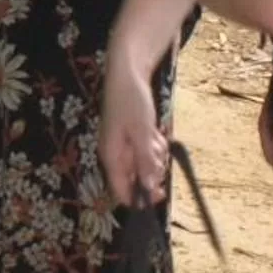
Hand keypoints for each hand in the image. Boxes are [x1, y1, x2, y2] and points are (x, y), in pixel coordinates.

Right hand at [99, 68, 171, 209]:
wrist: (127, 74)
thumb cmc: (131, 101)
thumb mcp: (142, 132)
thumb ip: (145, 161)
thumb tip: (148, 188)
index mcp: (112, 157)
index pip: (121, 192)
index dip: (140, 199)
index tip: (160, 193)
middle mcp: (116, 156)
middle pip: (136, 180)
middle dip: (152, 171)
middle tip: (157, 152)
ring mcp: (124, 147)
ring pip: (144, 166)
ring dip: (155, 157)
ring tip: (155, 137)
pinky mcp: (132, 139)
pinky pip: (146, 153)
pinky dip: (154, 146)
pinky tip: (154, 132)